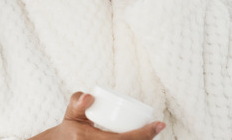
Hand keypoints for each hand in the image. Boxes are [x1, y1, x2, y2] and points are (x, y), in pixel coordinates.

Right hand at [32, 92, 164, 139]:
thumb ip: (78, 101)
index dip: (143, 134)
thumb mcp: (72, 111)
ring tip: (153, 132)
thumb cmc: (72, 126)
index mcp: (86, 139)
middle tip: (158, 127)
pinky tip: (146, 139)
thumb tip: (90, 96)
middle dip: (146, 139)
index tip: (159, 124)